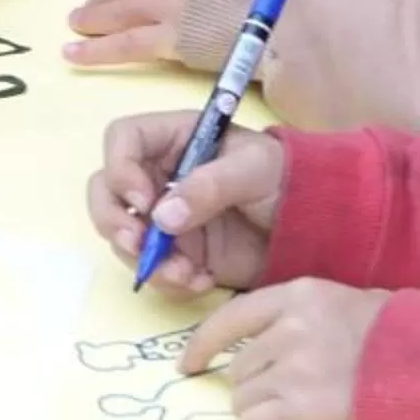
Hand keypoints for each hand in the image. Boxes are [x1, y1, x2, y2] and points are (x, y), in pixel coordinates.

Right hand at [84, 109, 283, 294]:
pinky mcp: (177, 252)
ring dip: (145, 260)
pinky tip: (201, 281)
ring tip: (186, 274)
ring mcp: (164, 216)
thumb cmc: (287, 178)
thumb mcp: (254, 170)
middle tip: (136, 244)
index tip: (145, 200)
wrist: (314, 224)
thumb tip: (162, 217)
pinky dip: (169, 280)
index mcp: (175, 139)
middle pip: (106, 189)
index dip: (121, 167)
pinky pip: (152, 268)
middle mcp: (158, 175)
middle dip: (112, 219)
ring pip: (122, 235)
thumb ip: (210, 187)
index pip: (123, 139)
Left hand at [182, 277, 388, 419]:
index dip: (204, 345)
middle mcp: (291, 329)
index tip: (189, 364)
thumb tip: (269, 338)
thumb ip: (307, 315)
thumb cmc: (405, 341)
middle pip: (239, 368)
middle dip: (254, 387)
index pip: (231, 318)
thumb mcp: (352, 304)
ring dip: (262, 412)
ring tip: (300, 414)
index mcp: (301, 296)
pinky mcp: (302, 412)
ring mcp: (295, 370)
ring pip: (242, 401)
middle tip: (288, 398)